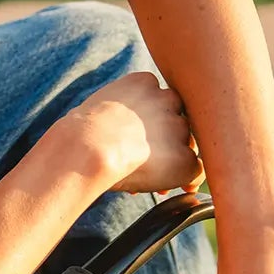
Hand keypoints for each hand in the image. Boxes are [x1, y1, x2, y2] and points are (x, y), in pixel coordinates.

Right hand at [65, 72, 203, 194]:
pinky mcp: (183, 156)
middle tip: (150, 165)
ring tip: (158, 184)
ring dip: (172, 162)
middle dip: (165, 145)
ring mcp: (177, 126)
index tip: (138, 144)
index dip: (150, 127)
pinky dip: (189, 180)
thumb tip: (110, 138)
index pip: (157, 103)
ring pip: (185, 145)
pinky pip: (195, 169)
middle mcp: (166, 99)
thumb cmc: (78, 137)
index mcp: (142, 84)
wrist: (88, 147)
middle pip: (175, 122)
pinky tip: (184, 189)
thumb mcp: (93, 112)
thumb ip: (110, 116)